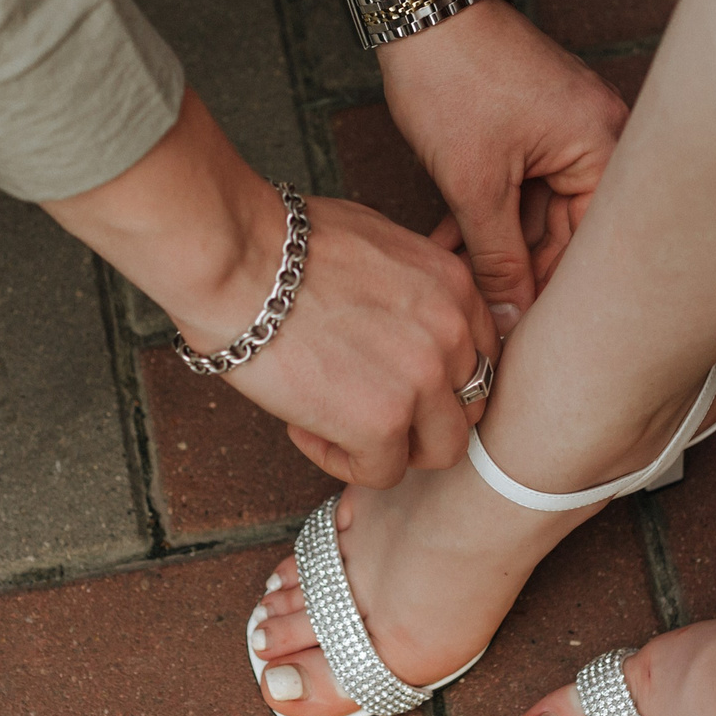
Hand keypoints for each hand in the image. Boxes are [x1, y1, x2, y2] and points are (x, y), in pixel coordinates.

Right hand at [212, 195, 496, 487]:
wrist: (236, 259)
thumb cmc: (281, 244)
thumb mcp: (374, 243)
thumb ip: (409, 286)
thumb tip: (399, 316)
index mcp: (454, 285)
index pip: (479, 354)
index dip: (438, 375)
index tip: (389, 373)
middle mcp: (452, 332)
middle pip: (469, 404)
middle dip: (421, 414)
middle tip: (365, 404)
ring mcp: (423, 379)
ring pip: (441, 449)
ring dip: (393, 446)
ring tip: (337, 421)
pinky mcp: (382, 422)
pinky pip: (382, 471)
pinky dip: (342, 459)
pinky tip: (303, 425)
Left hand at [377, 0, 627, 322]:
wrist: (418, 8)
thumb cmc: (453, 77)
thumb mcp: (475, 183)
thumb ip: (497, 257)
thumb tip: (510, 316)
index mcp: (604, 145)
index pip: (591, 243)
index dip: (551, 292)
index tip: (521, 333)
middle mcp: (598, 137)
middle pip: (568, 231)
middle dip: (517, 272)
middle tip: (483, 318)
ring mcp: (565, 130)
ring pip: (536, 213)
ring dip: (494, 247)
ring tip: (456, 287)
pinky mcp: (533, 126)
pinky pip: (521, 187)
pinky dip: (487, 215)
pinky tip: (450, 249)